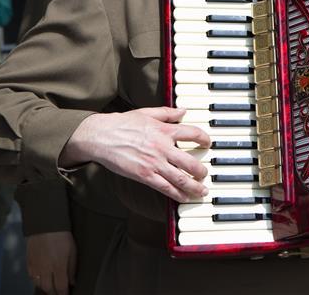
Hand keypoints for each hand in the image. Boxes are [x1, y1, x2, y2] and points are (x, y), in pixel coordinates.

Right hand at [26, 231, 75, 294]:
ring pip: (39, 285)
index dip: (64, 293)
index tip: (66, 294)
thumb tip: (72, 281)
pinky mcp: (29, 263)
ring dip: (46, 288)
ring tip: (51, 288)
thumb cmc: (61, 236)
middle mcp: (46, 268)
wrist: (45, 225)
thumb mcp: (72, 251)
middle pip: (49, 289)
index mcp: (58, 266)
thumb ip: (72, 268)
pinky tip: (41, 280)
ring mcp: (36, 266)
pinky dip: (37, 281)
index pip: (61, 287)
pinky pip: (31, 278)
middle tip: (59, 292)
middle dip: (54, 293)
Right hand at [59, 107, 209, 202]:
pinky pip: (165, 188)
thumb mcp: (146, 113)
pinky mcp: (144, 175)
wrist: (100, 136)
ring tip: (201, 190)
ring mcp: (154, 163)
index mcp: (164, 130)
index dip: (204, 139)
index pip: (193, 133)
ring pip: (181, 178)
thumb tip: (184, 110)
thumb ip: (167, 113)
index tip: (207, 144)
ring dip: (194, 186)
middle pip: (191, 162)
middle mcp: (163, 147)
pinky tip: (184, 198)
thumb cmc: (121, 123)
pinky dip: (177, 194)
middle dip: (201, 171)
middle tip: (205, 174)